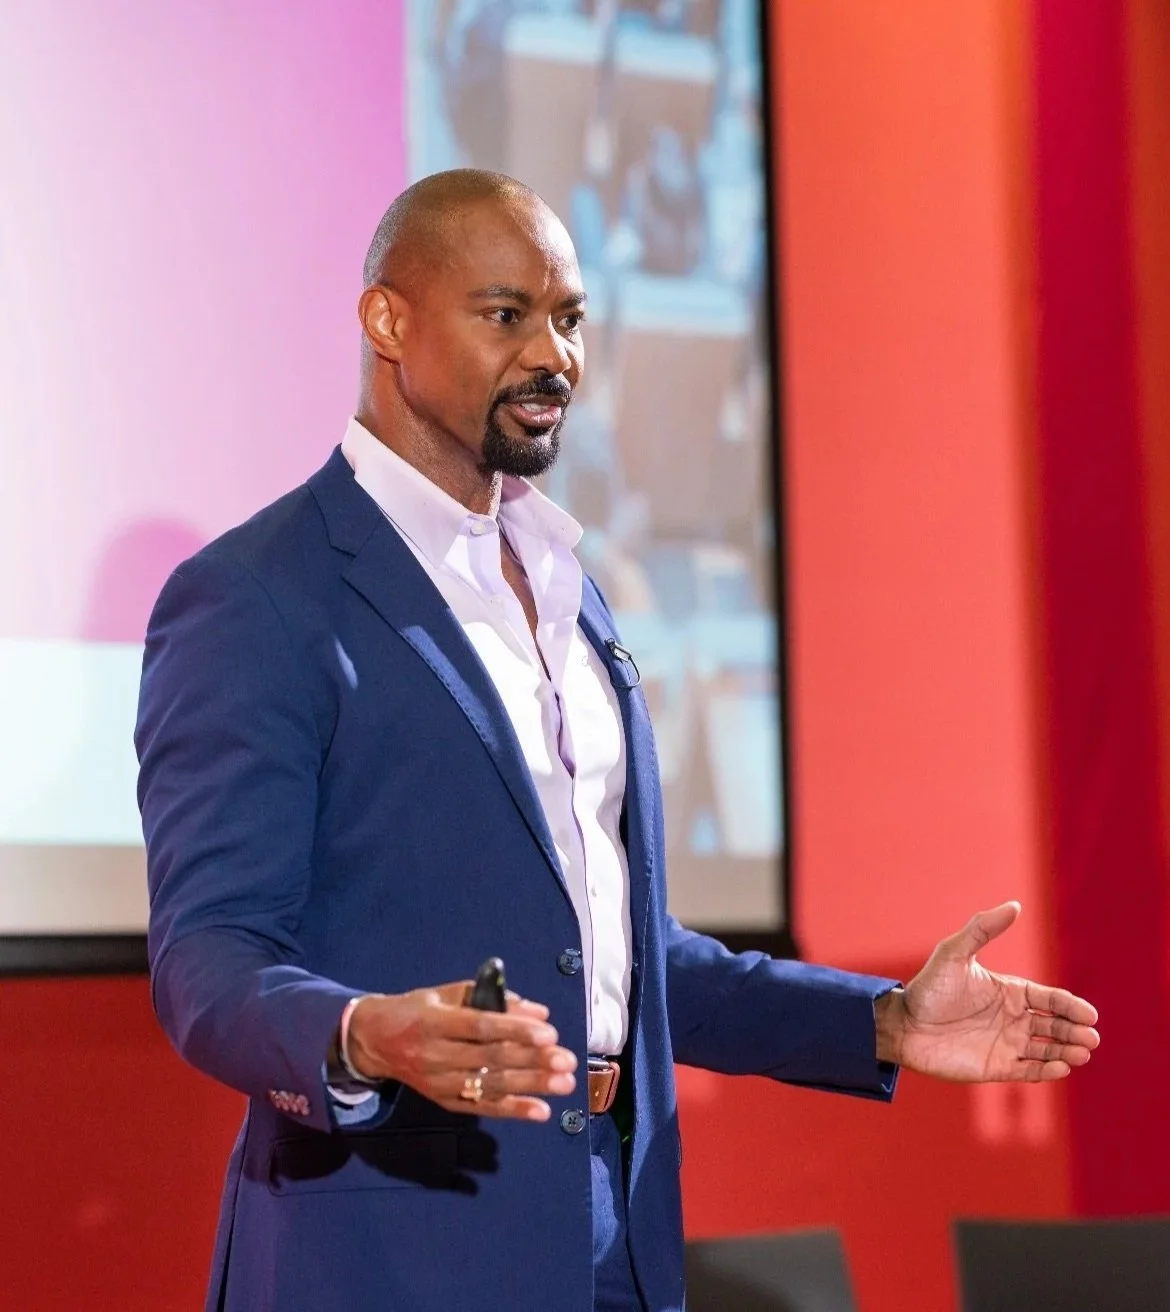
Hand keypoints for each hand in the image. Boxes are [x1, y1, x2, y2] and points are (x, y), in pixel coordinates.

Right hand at [345, 982, 576, 1120]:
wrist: (373, 1042)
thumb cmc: (416, 1009)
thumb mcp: (446, 994)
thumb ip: (491, 998)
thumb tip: (538, 1011)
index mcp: (434, 1021)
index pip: (480, 1026)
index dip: (515, 1030)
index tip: (549, 1033)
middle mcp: (435, 1054)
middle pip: (489, 1059)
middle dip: (533, 1061)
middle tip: (567, 1060)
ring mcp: (439, 1082)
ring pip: (489, 1085)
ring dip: (531, 1086)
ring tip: (564, 1083)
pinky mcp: (443, 1101)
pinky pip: (481, 1106)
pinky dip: (512, 1110)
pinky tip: (541, 1111)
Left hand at [875, 902, 1099, 1081]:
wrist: (903, 1024)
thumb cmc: (929, 988)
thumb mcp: (954, 953)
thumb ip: (982, 929)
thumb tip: (1015, 905)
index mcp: (1011, 991)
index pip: (1051, 999)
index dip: (1071, 1007)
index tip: (1089, 1015)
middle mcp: (1014, 1018)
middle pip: (1055, 1025)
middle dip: (1075, 1031)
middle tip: (1091, 1038)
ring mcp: (1007, 1044)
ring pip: (1048, 1049)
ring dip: (1068, 1052)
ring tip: (1082, 1053)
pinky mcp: (998, 1067)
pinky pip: (1030, 1071)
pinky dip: (1048, 1071)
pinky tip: (1061, 1067)